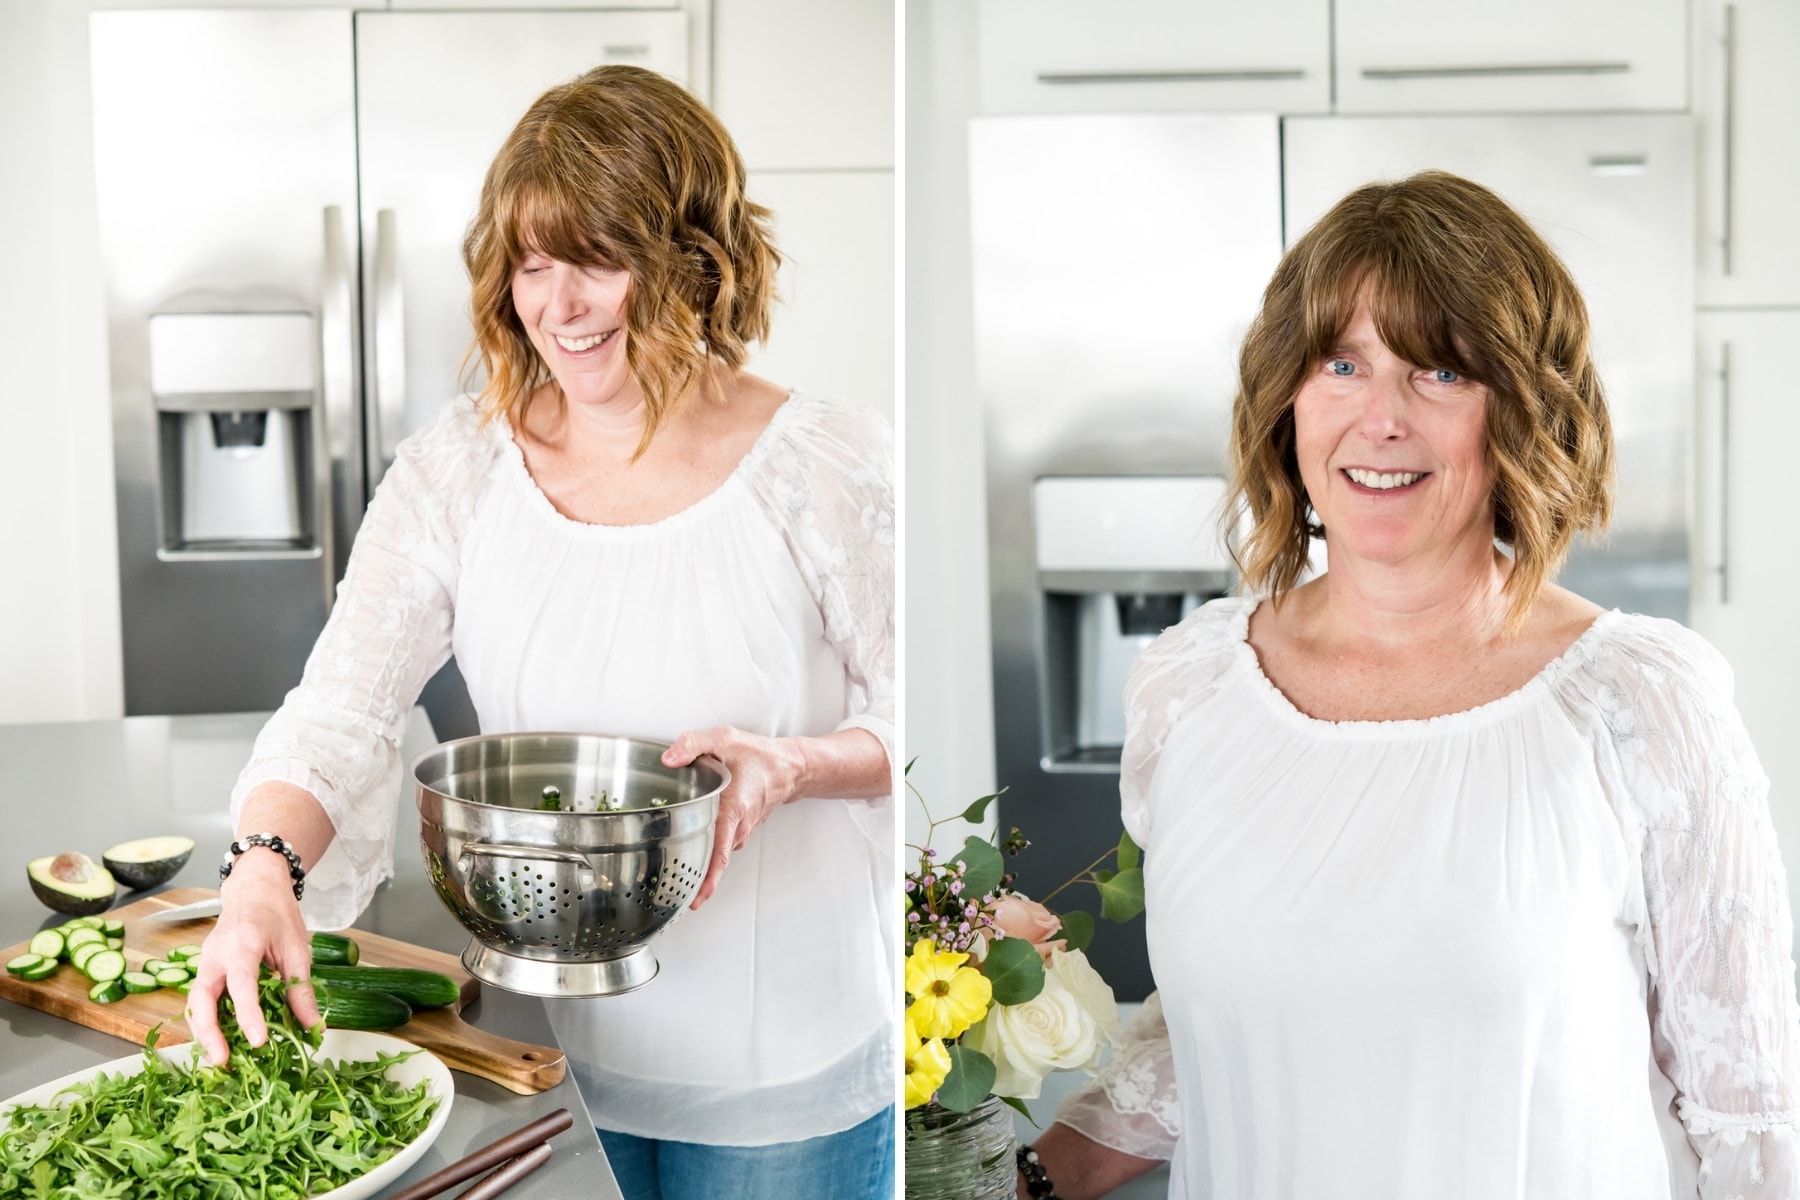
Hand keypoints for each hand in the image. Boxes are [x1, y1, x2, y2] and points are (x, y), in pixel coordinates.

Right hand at [185, 849, 320, 1065]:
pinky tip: (221, 1041)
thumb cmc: (277, 914)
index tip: (257, 1041)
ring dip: (203, 1033)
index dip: (248, 1015)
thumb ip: (300, 987)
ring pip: (194, 1003)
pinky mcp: (204, 970)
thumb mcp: (297, 948)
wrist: (254, 889)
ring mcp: (204, 963)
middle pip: (200, 999)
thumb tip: (313, 1025)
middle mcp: (215, 955)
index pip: (241, 984)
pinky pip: (200, 1000)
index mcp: (242, 944)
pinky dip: (206, 1023)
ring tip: (221, 1059)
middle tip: (223, 1061)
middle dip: (208, 1033)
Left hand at [662, 726, 806, 909]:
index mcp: (733, 809)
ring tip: (673, 872)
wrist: (789, 767)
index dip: (707, 879)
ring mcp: (740, 832)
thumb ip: (693, 745)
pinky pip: (720, 846)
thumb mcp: (724, 740)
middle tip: (667, 891)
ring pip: (715, 854)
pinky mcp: (739, 831)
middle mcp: (738, 827)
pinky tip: (690, 848)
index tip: (695, 898)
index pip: (719, 852)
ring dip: (698, 863)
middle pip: (713, 860)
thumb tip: (669, 758)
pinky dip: (706, 852)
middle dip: (692, 878)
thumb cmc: (760, 756)